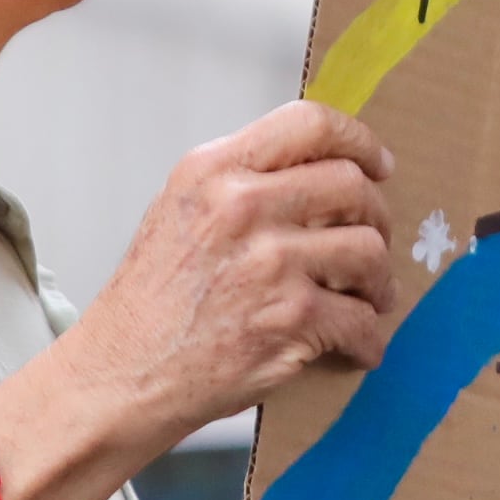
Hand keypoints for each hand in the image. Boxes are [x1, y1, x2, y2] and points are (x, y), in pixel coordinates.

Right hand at [66, 101, 397, 453]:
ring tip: (370, 296)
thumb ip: (244, 181)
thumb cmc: (150, 303)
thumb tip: (321, 170)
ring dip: (378, 280)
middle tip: (374, 240)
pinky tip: (360, 344)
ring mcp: (271, 262)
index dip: (358, 141)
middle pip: (352, 186)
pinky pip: (360, 318)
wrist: (121, 376)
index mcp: (214, 171)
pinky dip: (368, 337)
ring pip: (368, 250)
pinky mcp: (291, 318)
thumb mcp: (180, 211)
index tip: (378, 164)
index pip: (310, 123)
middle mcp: (243, 207)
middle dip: (377, 216)